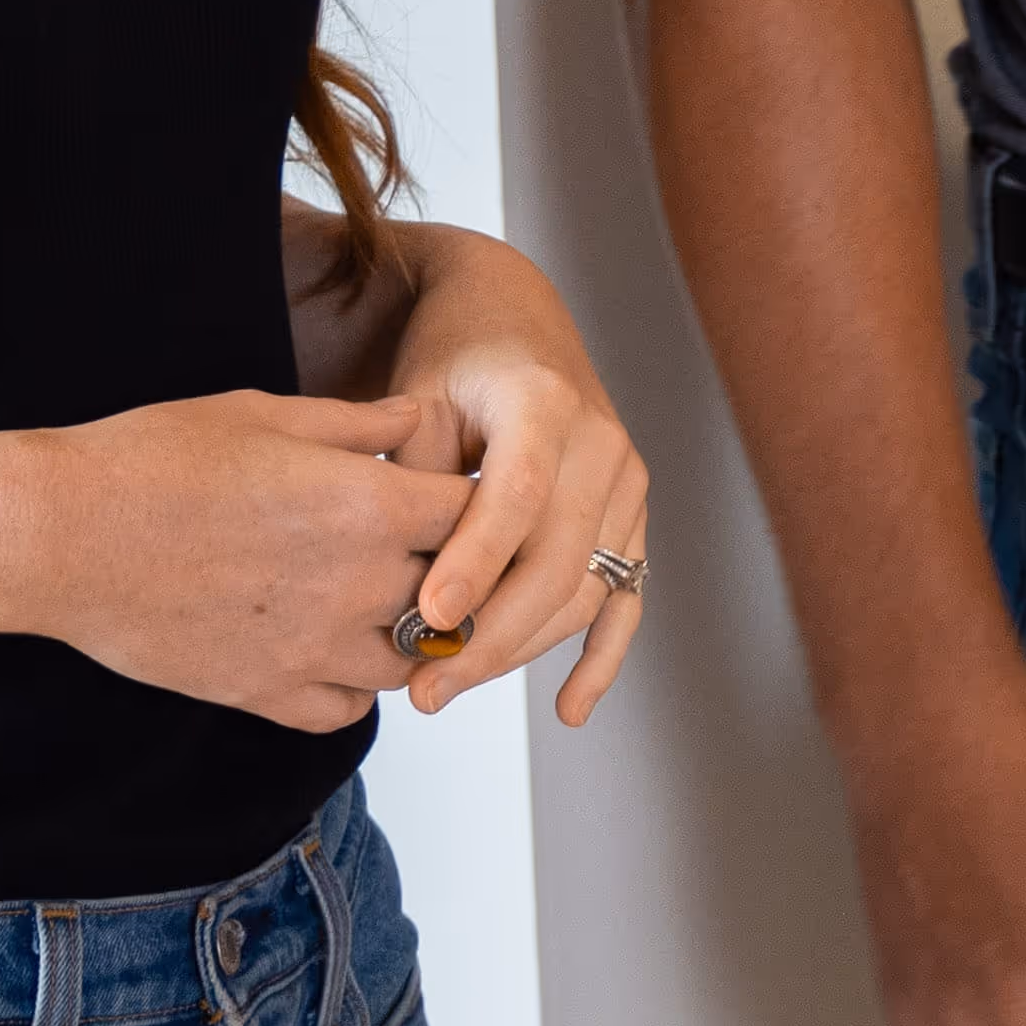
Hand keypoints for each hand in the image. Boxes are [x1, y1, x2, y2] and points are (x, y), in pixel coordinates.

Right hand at [21, 388, 465, 729]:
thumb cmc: (152, 460)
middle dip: (458, 576)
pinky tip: (330, 651)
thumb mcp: (267, 414)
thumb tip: (421, 417)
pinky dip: (351, 687)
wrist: (60, 533)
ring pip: (413, 663)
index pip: (481, 514)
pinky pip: (348, 711)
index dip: (481, 503)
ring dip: (410, 637)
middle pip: (462, 597)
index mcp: (369, 505)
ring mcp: (316, 647)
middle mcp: (359, 583)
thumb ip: (360, 425)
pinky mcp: (268, 693)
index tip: (466, 497)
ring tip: (383, 606)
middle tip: (437, 556)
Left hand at [378, 243, 659, 727]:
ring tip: (446, 687)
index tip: (427, 620)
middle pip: (555, 561)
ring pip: (582, 591)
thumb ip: (414, 481)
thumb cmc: (454, 356)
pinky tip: (569, 708)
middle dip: (488, 635)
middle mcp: (602, 445)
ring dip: (518, 651)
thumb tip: (395, 582)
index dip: (474, 563)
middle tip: (421, 683)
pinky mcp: (630, 519)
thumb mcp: (417, 395)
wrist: (513, 318)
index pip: (515, 497)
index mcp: (545, 402)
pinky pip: (624, 599)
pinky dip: (601, 658)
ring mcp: (627, 486)